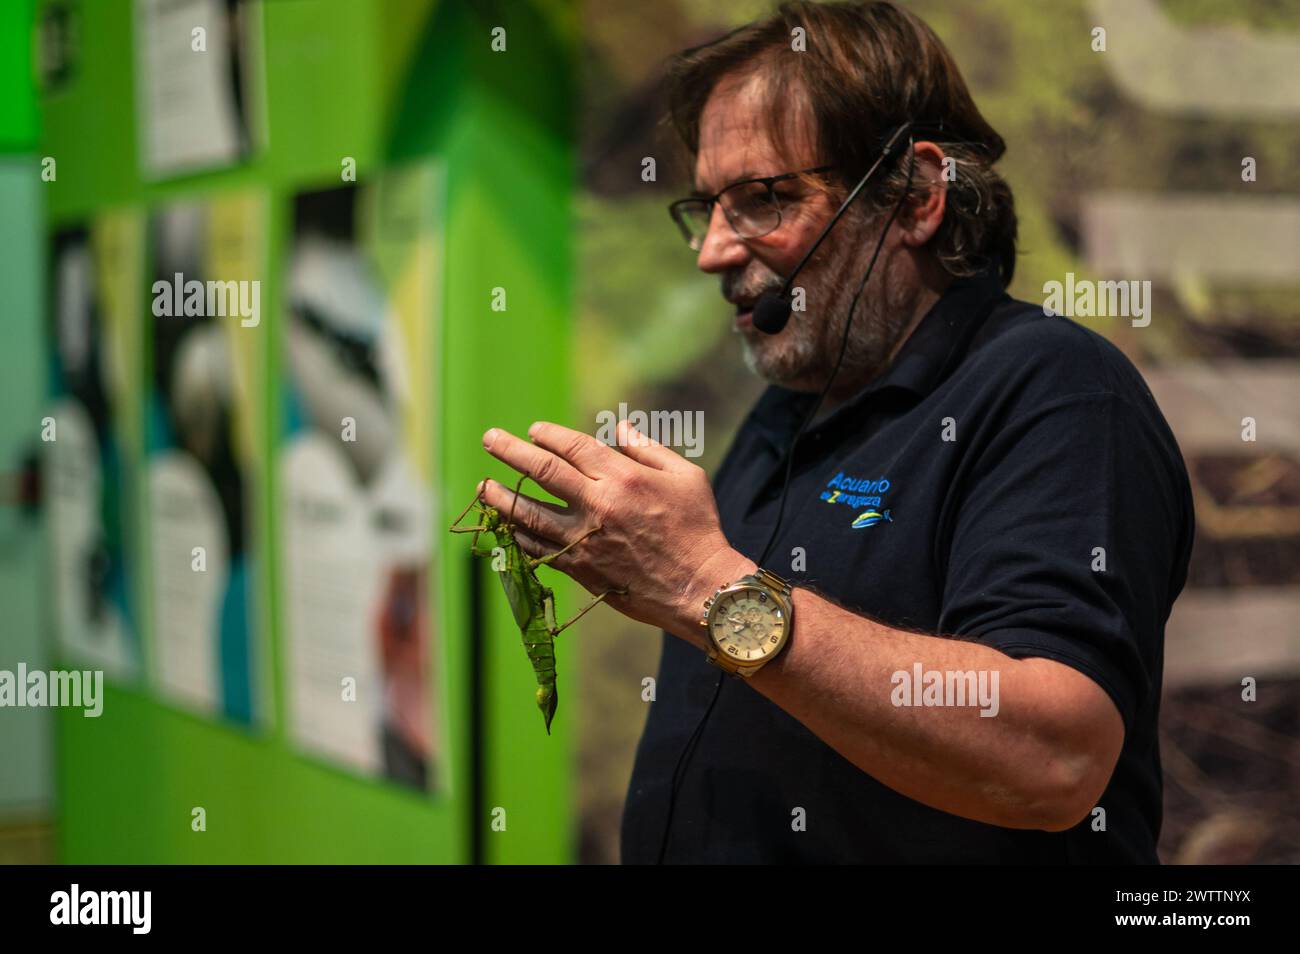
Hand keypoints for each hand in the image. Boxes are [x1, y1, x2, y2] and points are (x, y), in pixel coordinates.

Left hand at [478, 419, 753, 644]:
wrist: (698, 588)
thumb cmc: (698, 529)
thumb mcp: (686, 478)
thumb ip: (649, 450)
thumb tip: (621, 428)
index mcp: (623, 478)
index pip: (574, 448)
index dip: (550, 436)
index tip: (534, 430)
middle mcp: (597, 505)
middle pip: (543, 472)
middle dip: (512, 452)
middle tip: (490, 439)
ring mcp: (584, 539)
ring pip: (530, 514)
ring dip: (502, 498)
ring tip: (483, 486)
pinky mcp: (579, 568)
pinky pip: (538, 550)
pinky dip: (518, 537)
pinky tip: (505, 527)